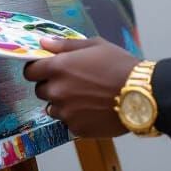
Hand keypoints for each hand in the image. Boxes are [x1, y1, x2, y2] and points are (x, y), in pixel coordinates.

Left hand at [22, 36, 137, 138]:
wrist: (140, 93)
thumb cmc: (119, 64)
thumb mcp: (94, 45)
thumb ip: (65, 45)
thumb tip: (43, 42)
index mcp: (59, 67)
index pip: (30, 71)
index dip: (37, 69)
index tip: (46, 68)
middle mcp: (57, 91)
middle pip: (40, 90)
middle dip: (51, 85)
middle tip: (71, 81)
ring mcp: (66, 112)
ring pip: (53, 108)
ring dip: (62, 102)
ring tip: (84, 96)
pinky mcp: (76, 128)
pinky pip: (68, 121)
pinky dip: (76, 116)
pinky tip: (92, 108)